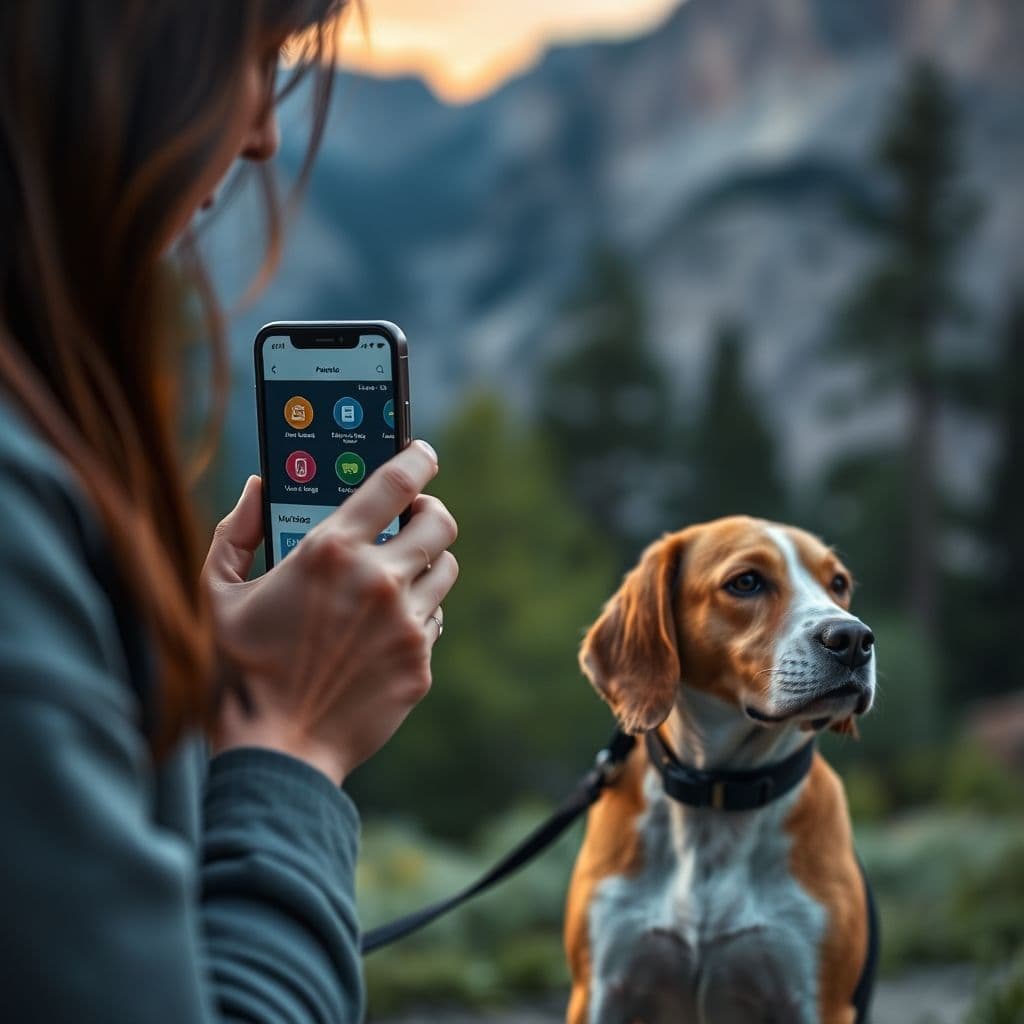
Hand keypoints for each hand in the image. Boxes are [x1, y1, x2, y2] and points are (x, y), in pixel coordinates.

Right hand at [203, 440, 457, 784]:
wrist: (277, 751)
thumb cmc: (241, 669)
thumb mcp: (220, 592)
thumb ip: (237, 530)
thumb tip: (260, 486)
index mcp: (330, 551)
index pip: (396, 481)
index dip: (418, 457)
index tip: (423, 453)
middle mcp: (377, 580)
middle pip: (439, 520)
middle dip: (430, 511)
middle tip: (412, 518)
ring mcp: (404, 624)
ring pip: (446, 569)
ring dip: (425, 563)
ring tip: (397, 574)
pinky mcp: (419, 662)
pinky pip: (434, 619)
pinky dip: (416, 614)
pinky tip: (385, 627)